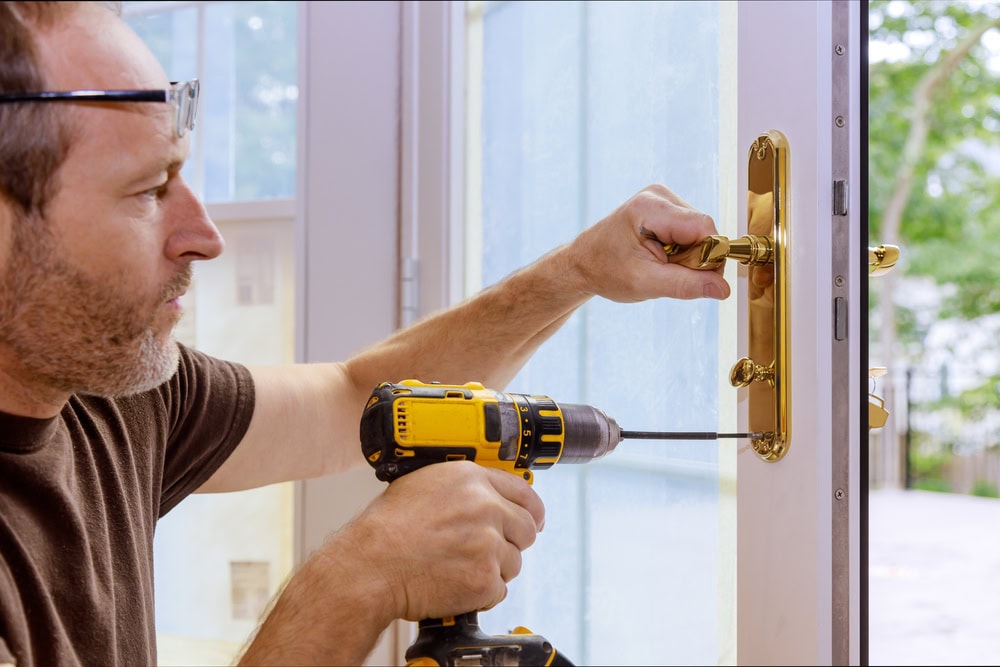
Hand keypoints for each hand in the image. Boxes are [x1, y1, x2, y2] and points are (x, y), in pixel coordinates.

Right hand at [331, 461, 544, 620]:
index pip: (524, 492)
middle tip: (485, 551)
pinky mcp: (485, 579)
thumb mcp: (423, 485)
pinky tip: (454, 584)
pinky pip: (499, 589)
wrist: (370, 565)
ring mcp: (488, 544)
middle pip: (526, 529)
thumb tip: (485, 497)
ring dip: (492, 569)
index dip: (531, 510)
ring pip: (513, 562)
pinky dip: (481, 593)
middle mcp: (486, 507)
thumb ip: (462, 488)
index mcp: (471, 480)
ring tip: (457, 567)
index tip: (532, 519)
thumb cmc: (386, 529)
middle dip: (510, 542)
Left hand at [565, 184, 730, 302]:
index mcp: (650, 208)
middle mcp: (659, 195)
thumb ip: (685, 285)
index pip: (703, 227)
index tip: (693, 279)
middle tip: (665, 272)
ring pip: (699, 232)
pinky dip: (681, 249)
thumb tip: (723, 289)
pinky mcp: (665, 208)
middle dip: (695, 257)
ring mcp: (662, 199)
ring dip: (688, 255)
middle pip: (703, 229)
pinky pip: (690, 231)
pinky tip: (660, 255)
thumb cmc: (606, 271)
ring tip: (658, 264)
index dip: (707, 256)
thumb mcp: (645, 283)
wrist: (583, 264)